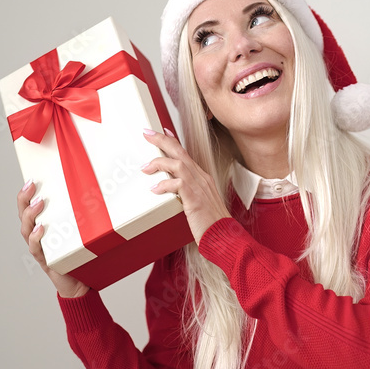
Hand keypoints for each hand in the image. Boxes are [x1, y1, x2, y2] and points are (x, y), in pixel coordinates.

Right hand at [17, 181, 88, 297]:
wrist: (82, 283)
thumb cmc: (83, 254)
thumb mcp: (83, 231)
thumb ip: (85, 216)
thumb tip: (101, 193)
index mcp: (44, 225)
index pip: (29, 207)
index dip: (26, 194)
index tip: (32, 179)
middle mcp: (38, 236)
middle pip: (23, 215)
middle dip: (24, 199)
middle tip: (31, 186)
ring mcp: (40, 248)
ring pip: (26, 229)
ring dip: (30, 215)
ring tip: (38, 203)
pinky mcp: (45, 261)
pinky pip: (36, 248)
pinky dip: (36, 238)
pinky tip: (40, 229)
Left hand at [140, 127, 230, 243]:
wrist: (224, 236)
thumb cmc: (212, 224)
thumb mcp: (199, 203)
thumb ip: (186, 194)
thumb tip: (172, 191)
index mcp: (203, 178)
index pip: (186, 154)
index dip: (173, 141)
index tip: (162, 132)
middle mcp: (201, 178)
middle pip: (180, 152)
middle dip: (162, 140)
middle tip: (147, 133)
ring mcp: (199, 187)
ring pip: (178, 163)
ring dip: (159, 162)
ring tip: (145, 167)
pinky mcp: (195, 198)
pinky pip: (178, 183)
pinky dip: (164, 184)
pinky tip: (155, 189)